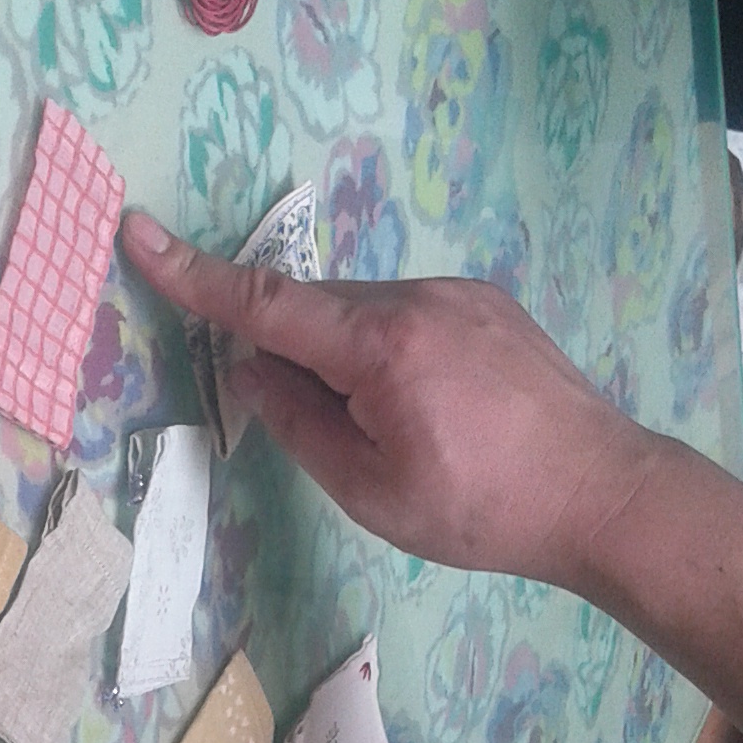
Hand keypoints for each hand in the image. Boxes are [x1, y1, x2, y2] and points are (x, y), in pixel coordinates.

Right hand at [120, 209, 742, 742]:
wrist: (606, 494)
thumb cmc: (482, 509)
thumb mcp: (371, 490)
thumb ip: (300, 424)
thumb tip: (256, 372)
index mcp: (380, 343)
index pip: (263, 303)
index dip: (192, 276)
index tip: (137, 233)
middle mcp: (419, 296)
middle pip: (317, 310)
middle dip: (297, 357)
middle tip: (333, 435)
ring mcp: (461, 294)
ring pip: (366, 314)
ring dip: (349, 359)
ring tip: (401, 436)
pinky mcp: (490, 306)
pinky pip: (410, 316)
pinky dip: (390, 353)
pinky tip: (433, 413)